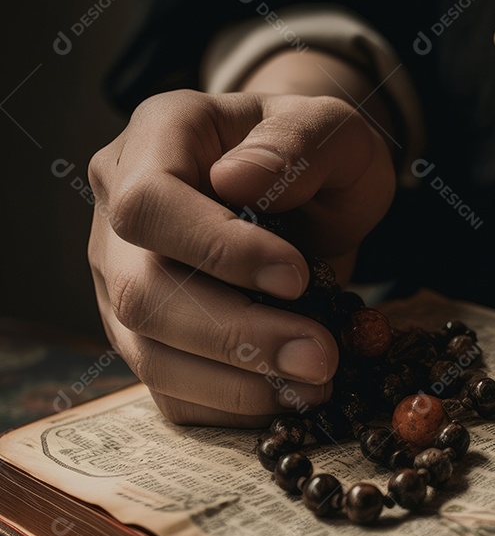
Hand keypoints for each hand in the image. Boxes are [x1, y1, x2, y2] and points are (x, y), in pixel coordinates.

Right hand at [88, 89, 393, 425]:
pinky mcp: (147, 334)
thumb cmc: (320, 154)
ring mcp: (124, 277)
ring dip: (235, 383)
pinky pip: (168, 389)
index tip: (295, 276)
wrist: (317, 192)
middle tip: (321, 355)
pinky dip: (229, 406)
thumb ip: (298, 141)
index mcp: (158, 138)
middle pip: (143, 292)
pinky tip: (288, 396)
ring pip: (148, 352)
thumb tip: (235, 181)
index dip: (216, 250)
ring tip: (315, 382)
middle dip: (237, 336)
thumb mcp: (334, 129)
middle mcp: (119, 209)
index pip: (149, 203)